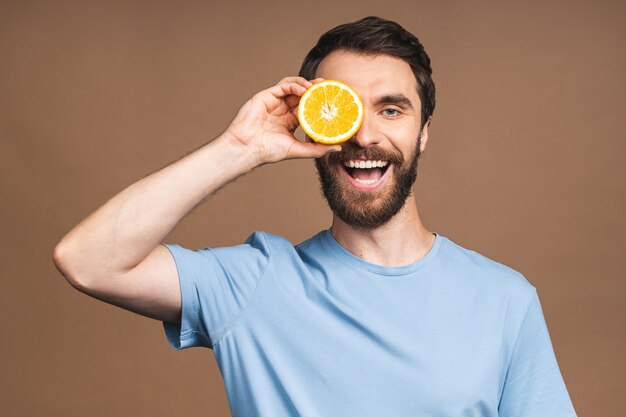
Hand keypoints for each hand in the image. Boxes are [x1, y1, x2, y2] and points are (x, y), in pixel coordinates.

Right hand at [223, 76, 341, 164]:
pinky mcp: (266, 96)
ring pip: (293, 87)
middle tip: (329, 87)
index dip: (319, 103)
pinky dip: (294, 85)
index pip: (307, 108)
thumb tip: (338, 148)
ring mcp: (274, 102)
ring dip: (306, 85)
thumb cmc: (268, 151)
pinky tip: (304, 89)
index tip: (332, 100)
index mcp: (289, 122)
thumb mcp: (297, 150)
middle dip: (315, 90)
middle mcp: (282, 111)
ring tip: (317, 87)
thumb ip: (316, 149)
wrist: (247, 148)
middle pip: (301, 95)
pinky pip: (283, 85)